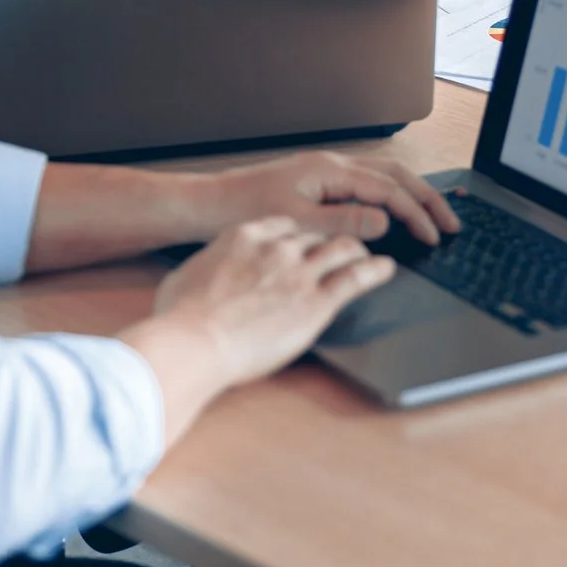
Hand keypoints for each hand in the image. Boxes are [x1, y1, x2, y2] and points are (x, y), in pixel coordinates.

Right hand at [131, 216, 392, 395]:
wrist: (193, 341)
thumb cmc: (180, 318)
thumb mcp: (185, 278)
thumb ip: (205, 269)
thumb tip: (198, 277)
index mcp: (246, 236)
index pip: (285, 225)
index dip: (299, 232)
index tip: (304, 238)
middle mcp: (278, 248)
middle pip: (316, 233)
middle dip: (330, 238)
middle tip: (342, 245)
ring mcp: (300, 273)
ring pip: (342, 247)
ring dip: (358, 249)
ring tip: (369, 253)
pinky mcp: (317, 302)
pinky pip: (356, 278)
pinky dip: (375, 271)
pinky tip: (386, 270)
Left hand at [201, 150, 459, 246]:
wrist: (207, 205)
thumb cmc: (244, 211)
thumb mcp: (298, 222)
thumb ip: (344, 222)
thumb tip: (386, 220)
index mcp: (331, 170)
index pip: (389, 190)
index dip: (416, 214)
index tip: (435, 237)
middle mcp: (332, 165)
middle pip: (395, 175)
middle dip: (427, 198)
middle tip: (451, 222)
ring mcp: (325, 172)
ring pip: (383, 177)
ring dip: (411, 195)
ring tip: (433, 215)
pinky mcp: (317, 184)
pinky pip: (366, 185)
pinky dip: (389, 197)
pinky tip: (394, 214)